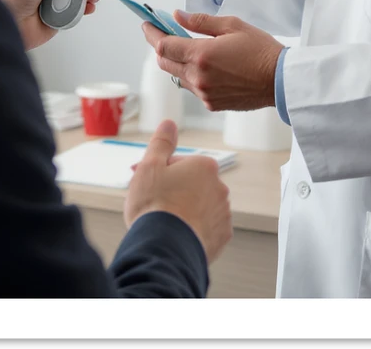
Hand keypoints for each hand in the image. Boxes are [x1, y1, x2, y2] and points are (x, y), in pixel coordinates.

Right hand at [124, 120, 231, 263]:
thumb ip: (162, 142)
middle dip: (175, 192)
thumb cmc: (155, 204)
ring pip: (200, 207)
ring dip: (186, 211)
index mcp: (204, 166)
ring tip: (166, 224)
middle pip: (191, 185)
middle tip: (154, 205)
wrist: (165, 248)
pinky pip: (206, 229)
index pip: (180, 164)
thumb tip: (170, 123)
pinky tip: (178, 236)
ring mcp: (223, 213)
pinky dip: (194, 230)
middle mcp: (219, 187)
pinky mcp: (222, 237)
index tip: (147, 185)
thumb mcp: (151, 165)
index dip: (160, 174)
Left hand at [143, 12, 282, 112]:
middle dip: (160, 46)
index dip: (151, 33)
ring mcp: (204, 93)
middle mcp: (198, 77)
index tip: (147, 24)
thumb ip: (200, 21)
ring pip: (177, 76)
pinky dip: (191, 75)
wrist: (281, 81)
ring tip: (187, 48)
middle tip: (162, 32)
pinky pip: (192, 88)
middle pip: (164, 62)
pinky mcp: (212, 104)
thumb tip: (176, 16)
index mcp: (201, 55)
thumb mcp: (232, 25)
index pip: (163, 45)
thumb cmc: (261, 50)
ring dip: (176, 62)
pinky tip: (205, 66)